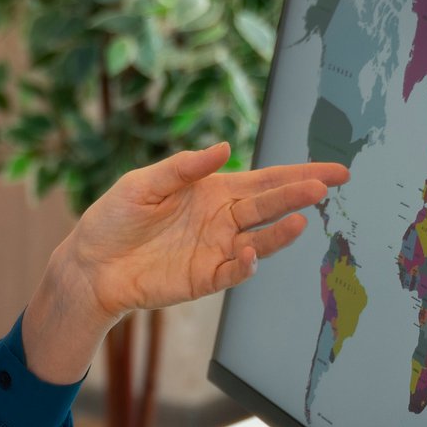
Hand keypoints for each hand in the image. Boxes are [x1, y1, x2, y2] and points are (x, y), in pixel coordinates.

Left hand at [20, 143, 346, 383]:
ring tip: (300, 220)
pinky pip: (233, 272)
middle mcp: (222, 220)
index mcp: (212, 191)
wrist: (90, 264)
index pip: (265, 180)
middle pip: (269, 205)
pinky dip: (244, 265)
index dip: (300, 173)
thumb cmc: (113, 219)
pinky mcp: (204, 278)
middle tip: (324, 187)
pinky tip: (250, 253)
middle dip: (298, 195)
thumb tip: (224, 147)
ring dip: (280, 232)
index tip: (336, 170)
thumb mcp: (143, 184)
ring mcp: (216, 250)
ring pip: (259, 240)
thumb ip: (182, 168)